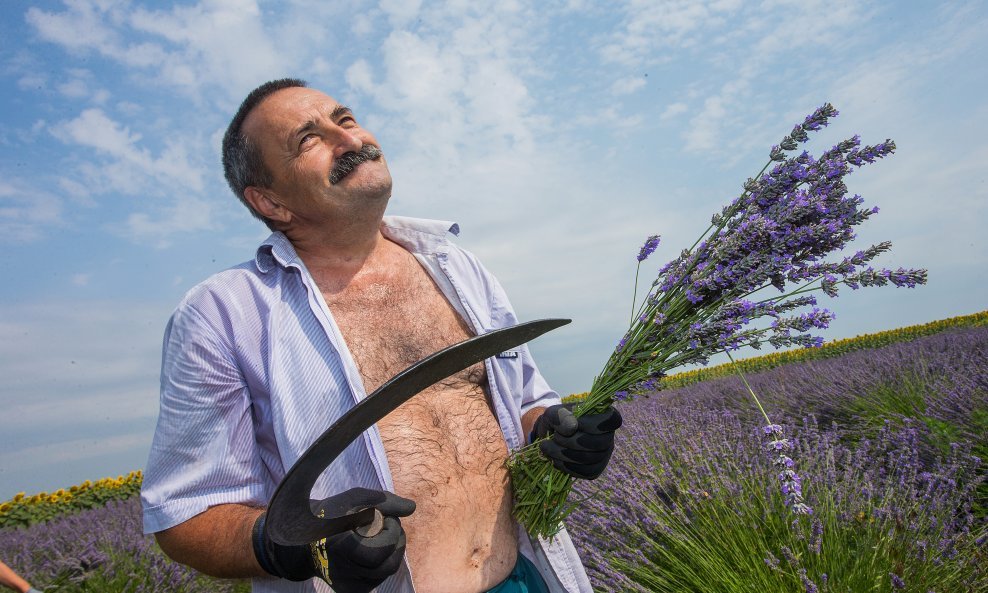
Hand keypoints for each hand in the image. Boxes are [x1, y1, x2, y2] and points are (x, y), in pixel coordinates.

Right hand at [253, 487, 414, 592]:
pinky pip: (378, 579)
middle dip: (396, 542)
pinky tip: (373, 549)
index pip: (380, 550)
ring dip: (392, 551)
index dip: (391, 533)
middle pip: (388, 565)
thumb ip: (385, 502)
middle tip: (389, 526)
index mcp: (340, 548)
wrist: (303, 539)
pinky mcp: (350, 592)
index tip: (387, 518)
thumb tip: (412, 508)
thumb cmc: (330, 514)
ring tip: (382, 535)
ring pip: (386, 573)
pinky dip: (382, 562)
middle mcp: (343, 573)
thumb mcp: (354, 499)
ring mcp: (347, 586)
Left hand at [531, 403, 622, 479]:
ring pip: (589, 459)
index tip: (576, 424)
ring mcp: (603, 454)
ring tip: (547, 447)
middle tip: (555, 436)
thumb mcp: (553, 413)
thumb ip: (561, 416)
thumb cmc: (556, 421)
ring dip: (564, 454)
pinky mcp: (595, 470)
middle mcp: (608, 436)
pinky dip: (566, 466)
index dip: (593, 424)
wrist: (550, 438)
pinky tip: (555, 459)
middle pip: (598, 442)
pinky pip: (585, 472)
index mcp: (604, 416)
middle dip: (572, 441)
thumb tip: (572, 428)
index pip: (612, 419)